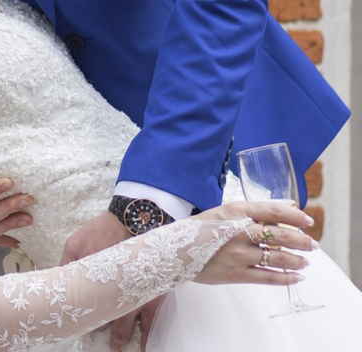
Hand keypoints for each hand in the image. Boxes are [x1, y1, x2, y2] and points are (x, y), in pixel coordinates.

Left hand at [60, 212, 158, 350]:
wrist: (134, 219)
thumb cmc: (103, 230)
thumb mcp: (75, 242)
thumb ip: (65, 263)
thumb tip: (57, 278)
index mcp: (90, 281)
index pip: (80, 308)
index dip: (77, 318)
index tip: (74, 324)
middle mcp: (111, 294)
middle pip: (102, 320)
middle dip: (98, 328)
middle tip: (95, 335)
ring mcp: (132, 297)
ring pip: (124, 326)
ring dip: (119, 338)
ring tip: (115, 347)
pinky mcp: (151, 296)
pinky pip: (150, 324)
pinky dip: (146, 338)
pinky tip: (143, 348)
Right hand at [195, 200, 315, 286]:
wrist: (176, 250)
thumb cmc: (200, 229)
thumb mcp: (223, 213)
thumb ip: (249, 212)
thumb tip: (282, 210)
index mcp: (235, 211)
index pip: (274, 211)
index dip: (295, 216)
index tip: (307, 220)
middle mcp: (239, 231)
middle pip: (280, 236)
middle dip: (302, 241)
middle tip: (312, 244)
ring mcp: (238, 254)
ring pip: (278, 258)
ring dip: (297, 260)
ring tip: (305, 261)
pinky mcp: (237, 273)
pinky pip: (268, 277)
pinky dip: (286, 278)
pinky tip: (296, 276)